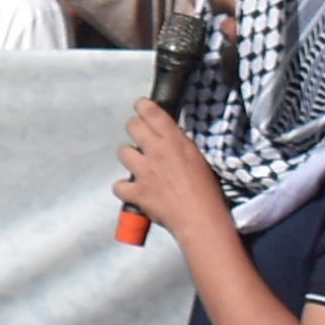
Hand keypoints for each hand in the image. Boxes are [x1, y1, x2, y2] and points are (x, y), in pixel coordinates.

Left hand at [112, 97, 229, 240]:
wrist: (201, 217)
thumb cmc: (206, 190)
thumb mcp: (197, 158)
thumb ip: (178, 146)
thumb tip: (167, 140)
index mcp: (175, 141)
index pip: (153, 112)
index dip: (143, 106)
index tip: (140, 106)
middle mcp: (157, 152)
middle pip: (132, 126)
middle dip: (134, 128)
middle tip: (139, 137)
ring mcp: (144, 171)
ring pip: (122, 152)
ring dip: (129, 158)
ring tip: (138, 166)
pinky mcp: (136, 191)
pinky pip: (118, 185)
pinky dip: (124, 188)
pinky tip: (133, 191)